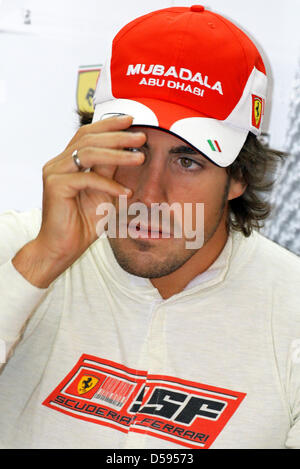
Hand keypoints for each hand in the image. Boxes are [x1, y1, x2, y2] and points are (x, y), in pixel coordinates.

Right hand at [12, 115, 145, 286]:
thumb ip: (110, 172)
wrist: (63, 248)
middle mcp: (58, 163)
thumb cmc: (82, 223)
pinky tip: (126, 193)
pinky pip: (88, 179)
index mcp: (67, 161)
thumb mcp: (103, 193)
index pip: (87, 134)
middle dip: (118, 137)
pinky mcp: (55, 186)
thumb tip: (129, 151)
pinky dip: (110, 186)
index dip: (108, 125)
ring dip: (118, 155)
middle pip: (89, 139)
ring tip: (140, 158)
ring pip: (89, 154)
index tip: (131, 120)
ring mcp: (54, 172)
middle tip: (141, 137)